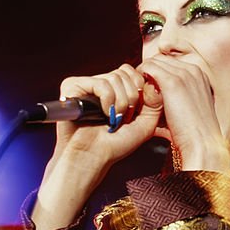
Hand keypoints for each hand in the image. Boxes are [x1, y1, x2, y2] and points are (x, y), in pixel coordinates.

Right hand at [33, 64, 159, 229]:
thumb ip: (156, 102)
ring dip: (119, 102)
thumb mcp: (146, 123)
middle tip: (123, 118)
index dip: (140, 90)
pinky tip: (103, 114)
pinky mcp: (72, 86)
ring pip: (115, 77)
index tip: (134, 112)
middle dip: (131, 98)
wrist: (92, 157)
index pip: (133, 71)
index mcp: (115, 89)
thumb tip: (154, 80)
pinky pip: (100, 83)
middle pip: (126, 72)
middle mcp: (100, 83)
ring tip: (112, 119)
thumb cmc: (116, 144)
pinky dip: (107, 100)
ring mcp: (86, 84)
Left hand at [138, 53, 229, 172]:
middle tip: (139, 88)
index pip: (171, 62)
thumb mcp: (189, 109)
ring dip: (143, 74)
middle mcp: (194, 70)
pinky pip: (149, 68)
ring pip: (154, 62)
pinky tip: (138, 92)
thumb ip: (177, 98)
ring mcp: (184, 74)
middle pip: (162, 59)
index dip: (157, 73)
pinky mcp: (173, 82)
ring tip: (138, 91)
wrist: (202, 143)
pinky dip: (141, 77)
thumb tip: (157, 96)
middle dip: (149, 71)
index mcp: (200, 75)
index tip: (148, 86)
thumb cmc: (194, 133)